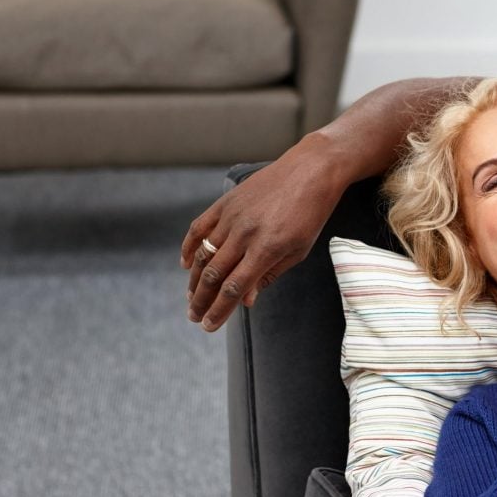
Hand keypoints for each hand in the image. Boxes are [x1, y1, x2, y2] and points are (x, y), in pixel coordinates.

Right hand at [182, 133, 345, 330]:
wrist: (310, 170)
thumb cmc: (311, 213)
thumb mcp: (298, 250)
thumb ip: (269, 276)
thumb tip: (245, 301)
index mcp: (267, 249)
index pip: (234, 288)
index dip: (219, 310)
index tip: (209, 326)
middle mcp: (245, 233)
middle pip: (214, 275)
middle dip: (201, 300)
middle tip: (194, 317)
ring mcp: (232, 216)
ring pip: (203, 254)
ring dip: (194, 280)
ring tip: (192, 297)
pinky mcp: (225, 202)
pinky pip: (199, 228)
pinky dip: (188, 247)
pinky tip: (186, 265)